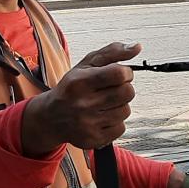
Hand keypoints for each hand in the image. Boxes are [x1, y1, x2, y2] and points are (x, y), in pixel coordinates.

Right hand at [22, 42, 140, 153]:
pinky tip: (102, 117)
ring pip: (126, 110)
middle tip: (112, 89)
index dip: (125, 72)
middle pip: (127, 93)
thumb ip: (112, 52)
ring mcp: (88, 124)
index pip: (118, 74)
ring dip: (120, 105)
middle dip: (124, 88)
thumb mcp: (86, 64)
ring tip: (104, 104)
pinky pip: (121, 127)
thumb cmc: (73, 87)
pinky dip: (116, 121)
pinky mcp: (93, 139)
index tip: (119, 74)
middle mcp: (82, 104)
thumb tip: (137, 47)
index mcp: (79, 82)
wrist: (51, 117)